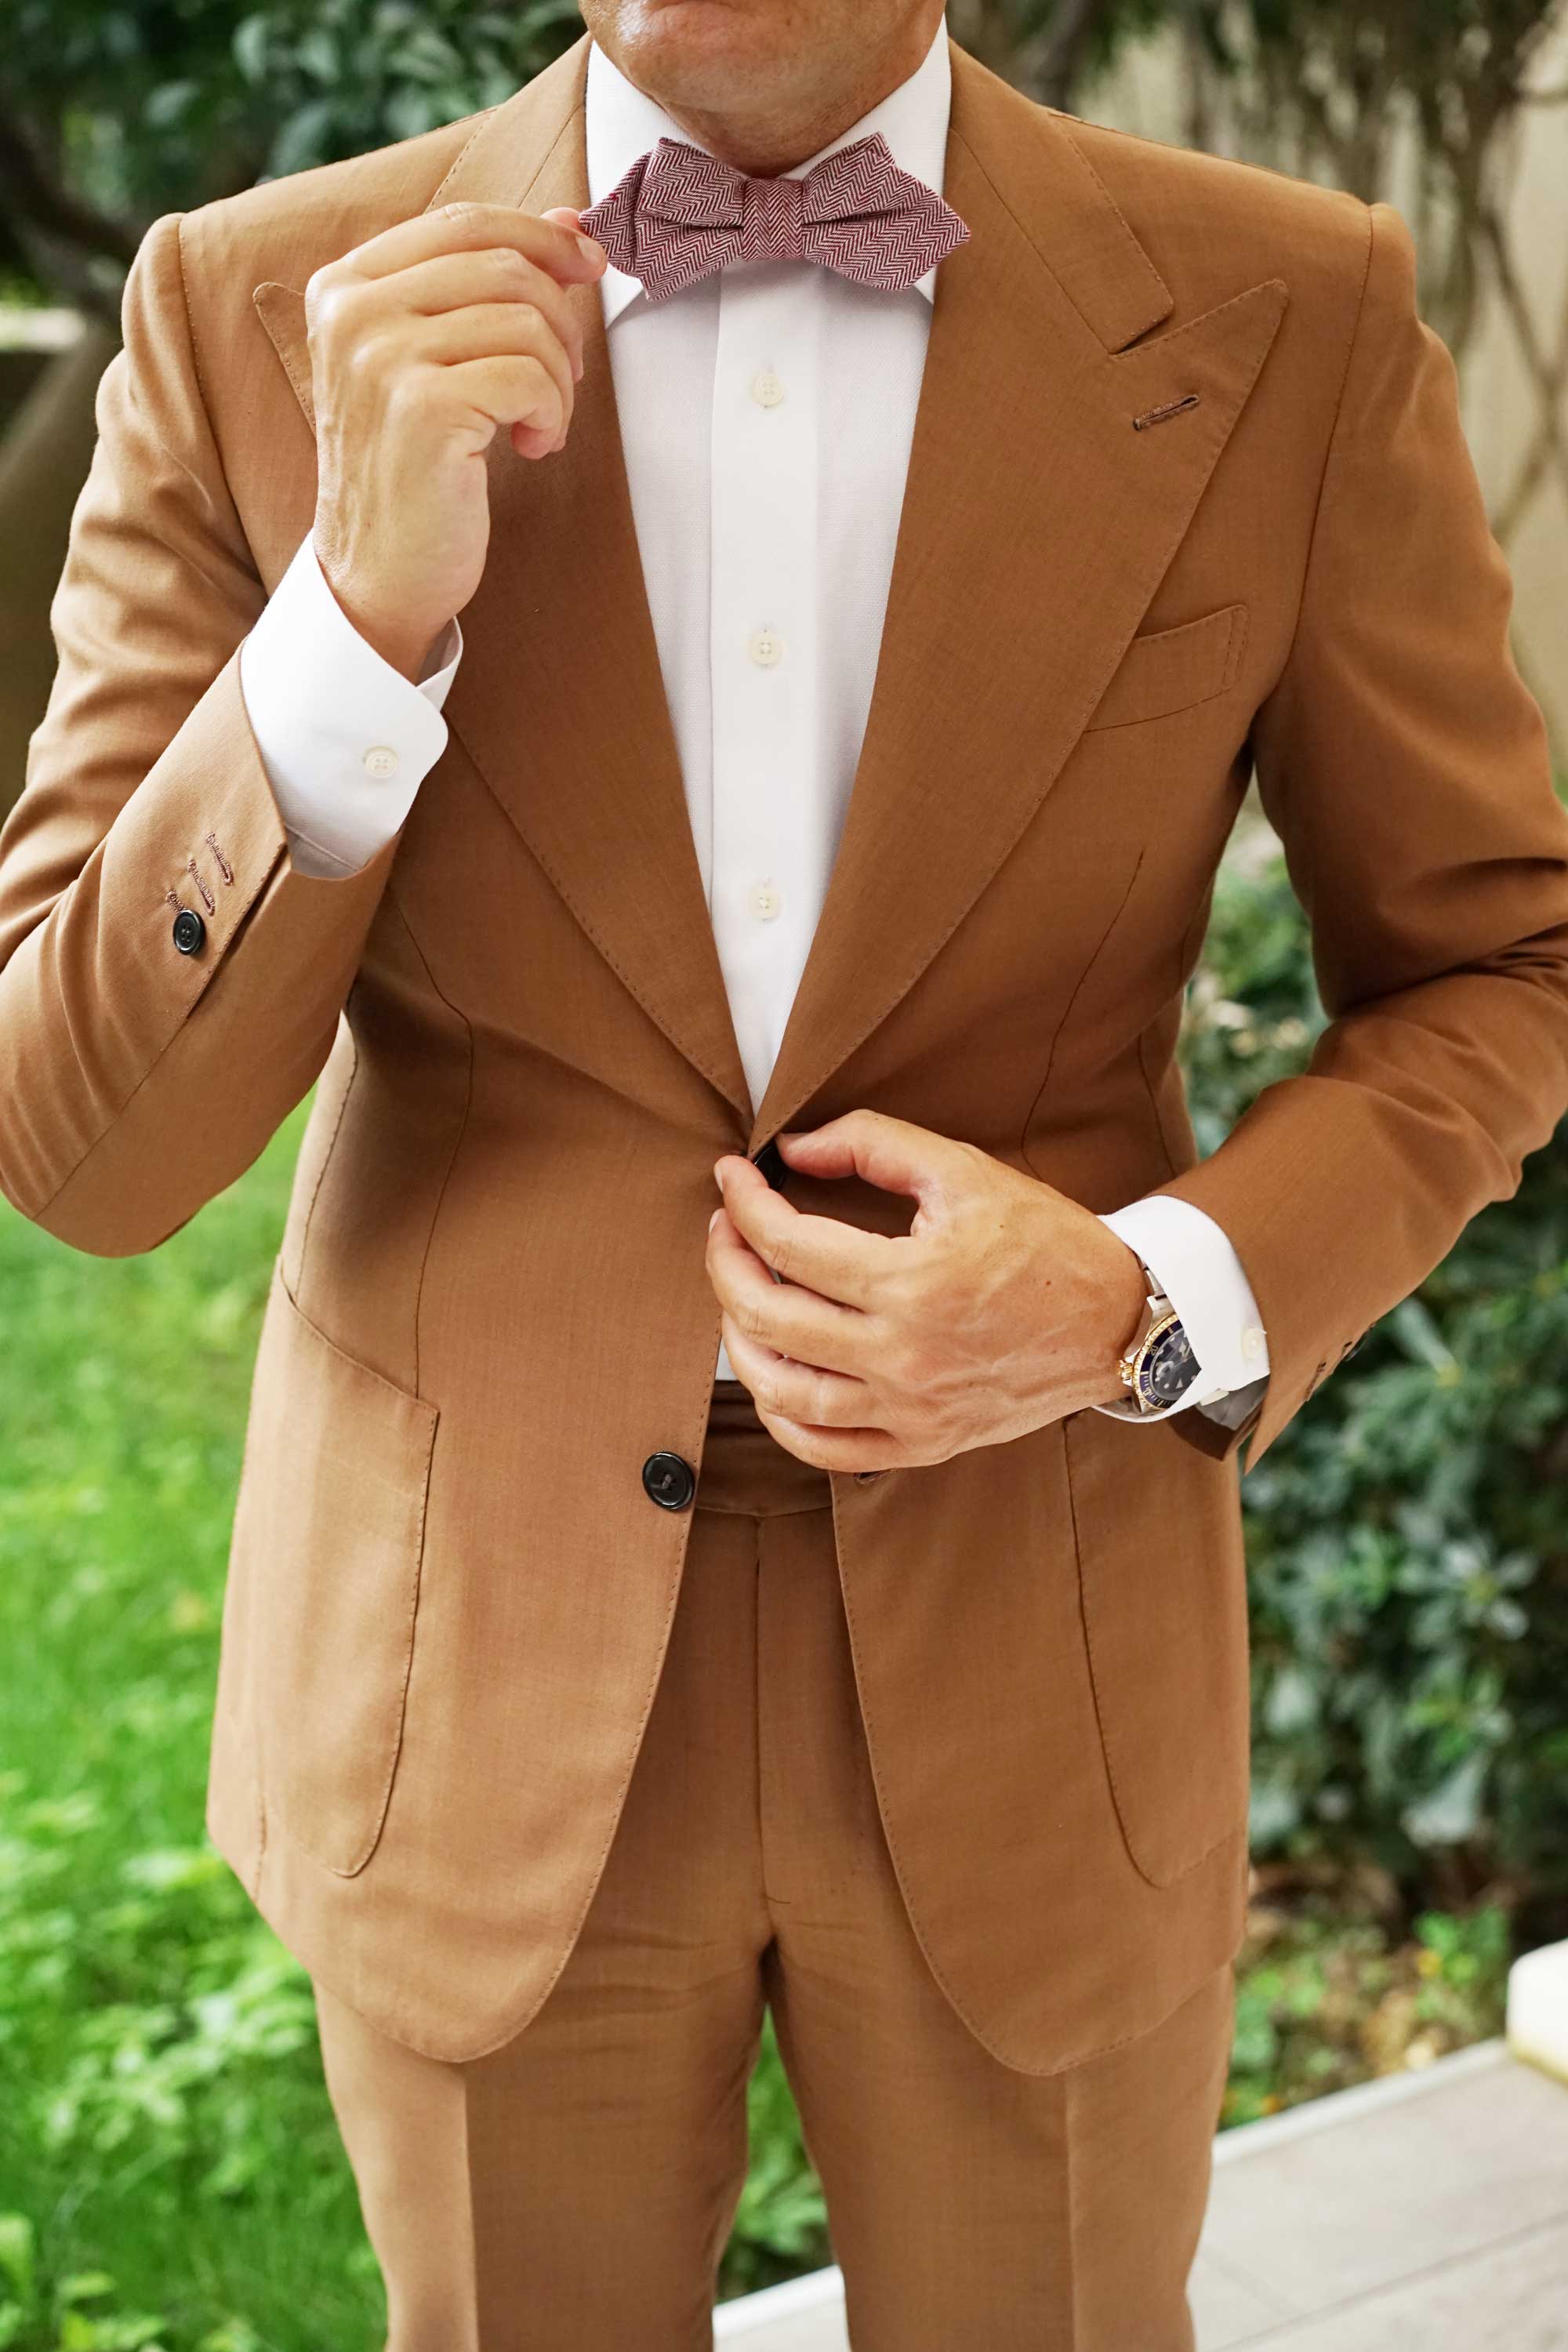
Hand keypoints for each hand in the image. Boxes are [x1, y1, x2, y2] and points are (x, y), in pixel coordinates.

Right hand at [305, 200, 607, 678]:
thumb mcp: (432, 361)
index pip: (465, 222)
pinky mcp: (421, 407)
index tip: (587, 266)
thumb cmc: (411, 470)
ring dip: (558, 377)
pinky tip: (532, 446)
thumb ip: (481, 288)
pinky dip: (552, 413)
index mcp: (344, 285)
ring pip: (524, 319)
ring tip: (538, 422)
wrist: (377, 574)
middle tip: (560, 380)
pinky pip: (530, 376)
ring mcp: (381, 357)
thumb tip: (567, 225)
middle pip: (504, 266)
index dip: (541, 237)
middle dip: (558, 322)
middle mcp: (353, 311)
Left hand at [705, 1109, 1150, 1472]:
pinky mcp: (923, 1443)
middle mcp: (904, 1355)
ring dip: (739, 1339)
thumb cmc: (1044, 1240)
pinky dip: (781, 1415)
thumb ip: (872, 1143)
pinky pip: (825, 1448)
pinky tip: (771, 1373)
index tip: (731, 1177)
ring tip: (739, 1296)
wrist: (1117, 1319)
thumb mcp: (964, 1170)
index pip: (788, 1244)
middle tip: (727, 1229)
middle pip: (767, 1316)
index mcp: (913, 1282)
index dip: (743, 1204)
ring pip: (781, 1390)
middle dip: (727, 1263)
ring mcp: (911, 1409)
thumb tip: (791, 1149)